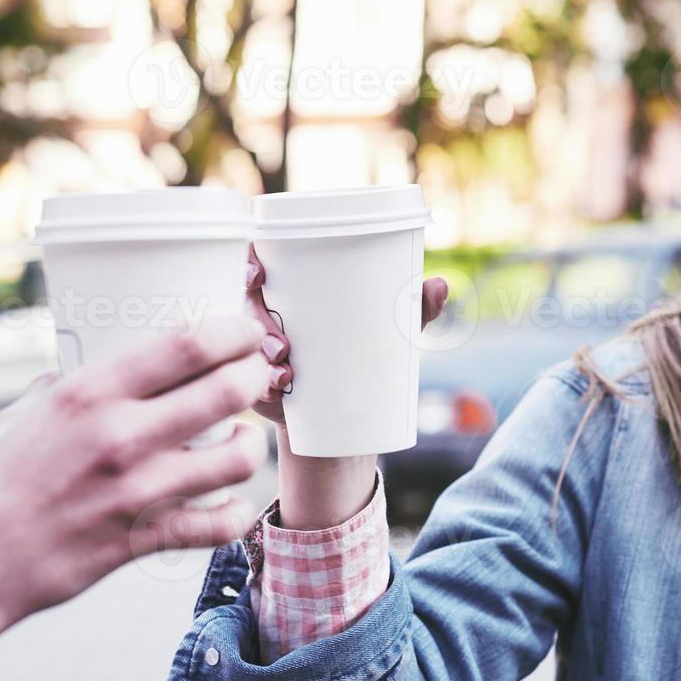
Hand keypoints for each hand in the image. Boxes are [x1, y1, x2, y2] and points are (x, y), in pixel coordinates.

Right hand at [0, 314, 269, 638]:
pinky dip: (235, 514)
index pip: (186, 344)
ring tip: (246, 440)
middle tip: (257, 376)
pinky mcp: (138, 542)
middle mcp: (118, 436)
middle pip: (226, 391)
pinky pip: (216, 527)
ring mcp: (133, 493)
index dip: (232, 331)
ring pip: (237, 460)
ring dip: (253, 445)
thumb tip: (77, 372)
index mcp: (87, 393)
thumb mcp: (16, 417)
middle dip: (256, 377)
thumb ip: (58, 392)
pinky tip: (230, 504)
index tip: (244, 330)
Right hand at [247, 243, 449, 426]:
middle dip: (255, 317)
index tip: (257, 274)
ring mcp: (258, 351)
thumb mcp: (386, 332)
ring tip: (286, 371)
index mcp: (289, 289)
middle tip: (282, 344)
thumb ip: (412, 310)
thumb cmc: (362, 357)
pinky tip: (277, 391)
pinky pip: (247, 379)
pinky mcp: (258, 384)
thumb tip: (438, 285)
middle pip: (245, 302)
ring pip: (242, 343)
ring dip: (259, 355)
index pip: (256, 262)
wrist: (347, 420)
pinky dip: (262, 385)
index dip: (247, 261)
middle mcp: (267, 315)